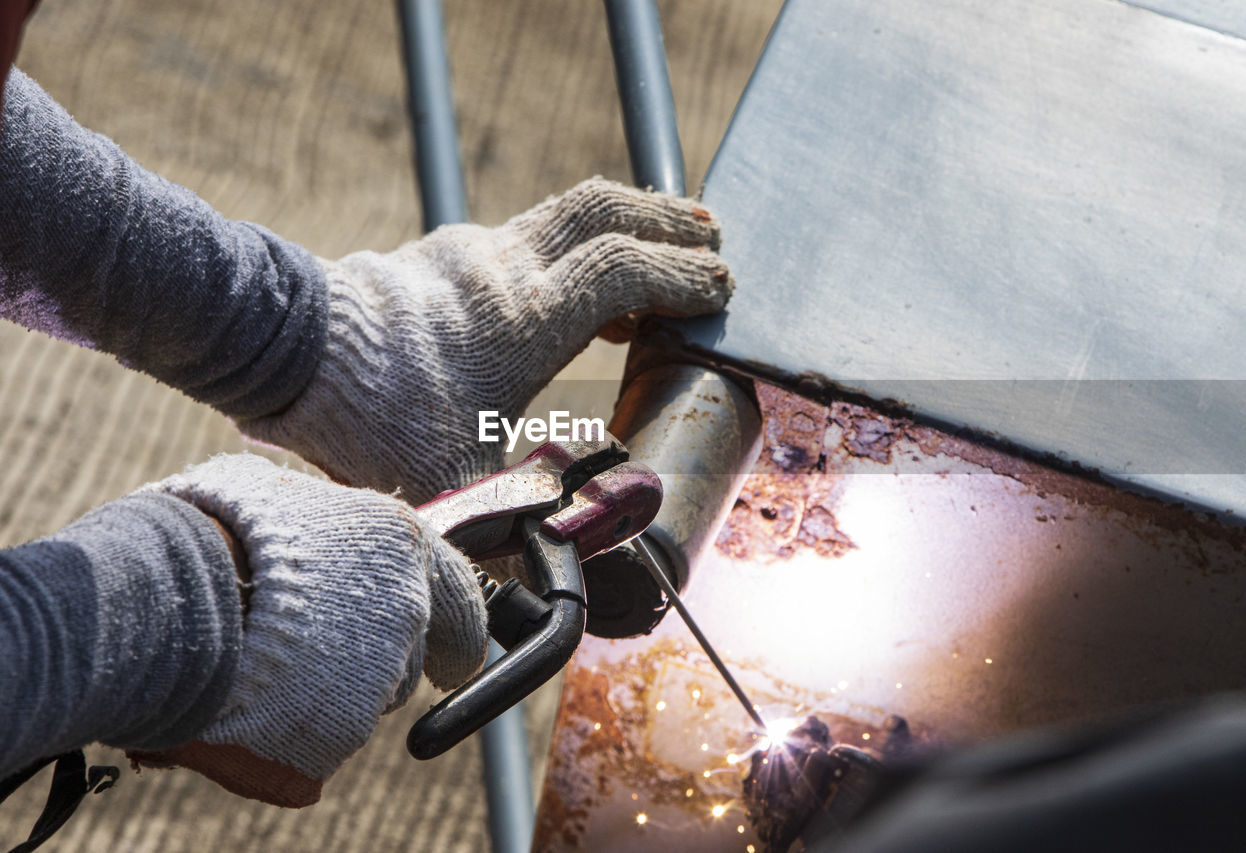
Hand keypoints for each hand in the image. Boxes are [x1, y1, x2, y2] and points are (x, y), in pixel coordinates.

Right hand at [127, 454, 486, 806]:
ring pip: (374, 696)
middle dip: (384, 658)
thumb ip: (317, 513)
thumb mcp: (273, 490)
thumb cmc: (210, 530)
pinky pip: (331, 734)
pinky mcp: (340, 726)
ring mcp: (377, 670)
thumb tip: (305, 512)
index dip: (456, 626)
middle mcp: (406, 606)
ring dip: (343, 688)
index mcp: (401, 543)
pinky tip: (262, 698)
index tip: (451, 651)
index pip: (465, 597)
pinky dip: (303, 725)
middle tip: (338, 657)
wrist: (163, 593)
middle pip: (415, 652)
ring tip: (279, 665)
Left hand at [236, 177, 731, 504]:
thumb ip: (525, 524)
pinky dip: (580, 243)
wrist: (282, 354)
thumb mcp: (454, 487)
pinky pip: (536, 231)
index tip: (720, 293)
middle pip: (607, 212)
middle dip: (668, 223)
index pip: (625, 272)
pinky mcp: (448, 253)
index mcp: (524, 321)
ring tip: (665, 244)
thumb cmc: (368, 421)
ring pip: (571, 211)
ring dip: (626, 223)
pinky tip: (585, 288)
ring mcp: (476, 252)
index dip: (683, 278)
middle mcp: (506, 270)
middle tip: (711, 240)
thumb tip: (577, 574)